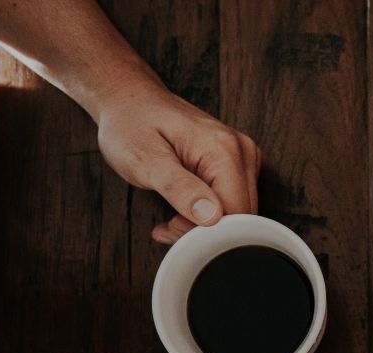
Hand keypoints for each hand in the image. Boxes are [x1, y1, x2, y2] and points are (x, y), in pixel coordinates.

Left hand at [94, 83, 259, 243]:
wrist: (130, 101)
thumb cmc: (131, 125)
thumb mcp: (145, 159)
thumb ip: (179, 188)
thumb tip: (210, 216)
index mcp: (224, 150)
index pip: (236, 212)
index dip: (207, 232)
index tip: (172, 228)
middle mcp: (241, 151)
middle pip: (241, 214)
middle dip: (205, 231)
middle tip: (168, 226)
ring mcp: (242, 156)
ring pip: (238, 211)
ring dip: (206, 225)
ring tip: (172, 217)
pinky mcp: (237, 163)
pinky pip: (233, 200)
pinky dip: (209, 214)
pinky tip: (184, 208)